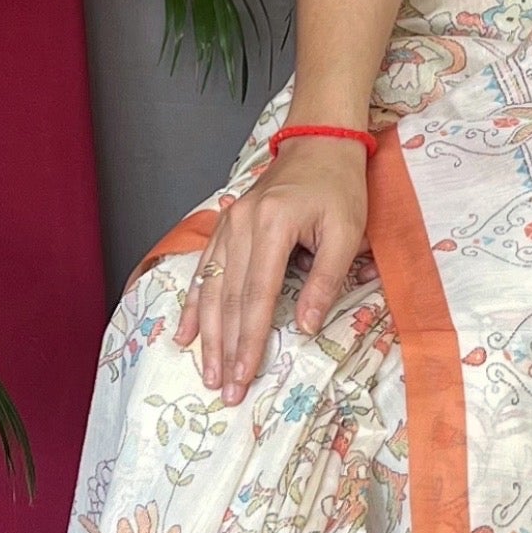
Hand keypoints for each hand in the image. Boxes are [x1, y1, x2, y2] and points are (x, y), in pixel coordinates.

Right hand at [173, 138, 371, 403]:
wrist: (319, 143)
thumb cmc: (339, 187)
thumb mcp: (347, 232)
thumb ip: (325, 279)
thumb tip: (304, 327)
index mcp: (271, 226)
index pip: (256, 296)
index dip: (249, 340)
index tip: (245, 375)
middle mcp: (240, 226)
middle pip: (227, 298)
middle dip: (224, 348)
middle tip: (223, 389)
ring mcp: (227, 224)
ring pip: (210, 288)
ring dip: (206, 334)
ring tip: (206, 371)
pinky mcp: (224, 225)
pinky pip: (203, 269)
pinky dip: (192, 304)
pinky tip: (184, 332)